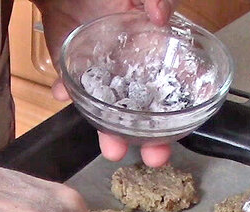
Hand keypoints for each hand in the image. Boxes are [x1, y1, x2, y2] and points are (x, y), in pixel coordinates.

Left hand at [38, 0, 177, 165]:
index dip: (185, 110)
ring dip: (111, 132)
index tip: (187, 127)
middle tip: (154, 156)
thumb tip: (162, 16)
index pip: (177, 88)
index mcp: (156, 54)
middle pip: (148, 115)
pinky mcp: (77, 76)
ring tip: (111, 146)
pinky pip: (73, 91)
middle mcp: (133, 73)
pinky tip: (62, 92)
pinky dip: (67, 93)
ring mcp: (105, 78)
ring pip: (112, 114)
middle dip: (152, 140)